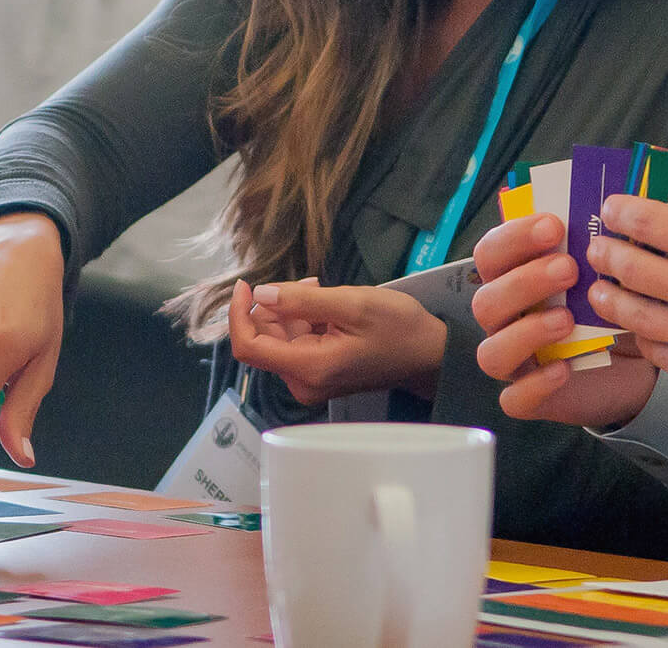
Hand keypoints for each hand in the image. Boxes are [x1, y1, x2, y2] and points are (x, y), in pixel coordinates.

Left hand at [228, 279, 447, 405]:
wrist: (429, 356)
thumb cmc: (398, 328)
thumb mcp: (353, 304)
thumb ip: (302, 301)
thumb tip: (260, 296)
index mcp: (308, 368)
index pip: (248, 346)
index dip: (239, 314)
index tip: (247, 284)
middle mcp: (303, 382)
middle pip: (264, 340)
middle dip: (277, 307)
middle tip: (311, 285)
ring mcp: (310, 381)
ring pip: (280, 339)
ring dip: (293, 311)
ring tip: (323, 293)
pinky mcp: (318, 375)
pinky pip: (296, 344)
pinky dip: (303, 321)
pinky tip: (327, 307)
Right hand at [471, 213, 657, 428]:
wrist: (636, 361)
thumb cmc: (610, 304)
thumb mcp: (610, 271)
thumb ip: (601, 243)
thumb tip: (613, 206)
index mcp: (513, 278)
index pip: (490, 252)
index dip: (514, 237)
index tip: (555, 225)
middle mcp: (506, 320)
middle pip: (485, 301)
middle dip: (524, 282)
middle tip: (569, 268)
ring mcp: (515, 361)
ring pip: (491, 353)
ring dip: (526, 332)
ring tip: (567, 319)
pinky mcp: (532, 398)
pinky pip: (515, 400)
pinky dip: (536, 385)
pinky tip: (564, 368)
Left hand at [587, 195, 667, 412]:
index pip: (649, 222)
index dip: (622, 214)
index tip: (610, 211)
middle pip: (630, 268)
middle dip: (606, 256)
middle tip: (598, 252)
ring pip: (634, 315)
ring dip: (611, 299)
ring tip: (602, 292)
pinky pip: (657, 353)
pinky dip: (644, 338)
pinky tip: (640, 328)